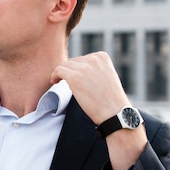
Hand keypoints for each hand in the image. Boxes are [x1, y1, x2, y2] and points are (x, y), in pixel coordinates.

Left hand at [51, 52, 146, 169]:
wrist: (114, 113)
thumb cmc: (111, 99)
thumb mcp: (107, 76)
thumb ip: (95, 69)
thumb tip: (78, 68)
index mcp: (102, 57)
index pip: (83, 59)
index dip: (78, 69)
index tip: (78, 79)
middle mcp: (93, 59)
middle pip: (73, 61)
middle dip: (70, 72)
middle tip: (69, 84)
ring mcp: (84, 68)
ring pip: (64, 65)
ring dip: (62, 74)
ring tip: (61, 82)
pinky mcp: (75, 77)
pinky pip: (58, 70)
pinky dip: (54, 75)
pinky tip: (55, 82)